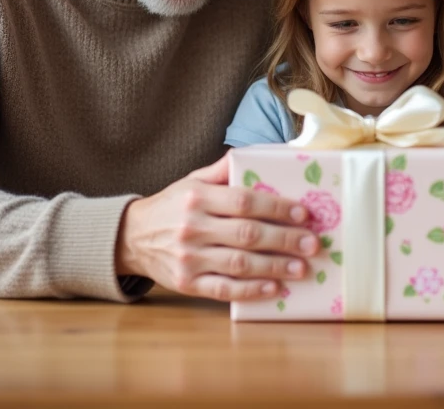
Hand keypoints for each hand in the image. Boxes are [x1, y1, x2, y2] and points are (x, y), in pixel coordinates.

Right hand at [115, 153, 319, 301]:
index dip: (277, 208)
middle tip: (313, 243)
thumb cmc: (171, 206)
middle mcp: (192, 227)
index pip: (244, 201)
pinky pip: (223, 289)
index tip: (304, 213)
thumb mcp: (192, 180)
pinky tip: (273, 288)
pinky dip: (250, 290)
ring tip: (302, 268)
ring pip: (239, 264)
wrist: (130, 237)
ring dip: (275, 267)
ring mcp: (189, 258)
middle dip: (284, 239)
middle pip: (247, 234)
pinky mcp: (186, 284)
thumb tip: (260, 153)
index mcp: (197, 198)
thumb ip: (224, 170)